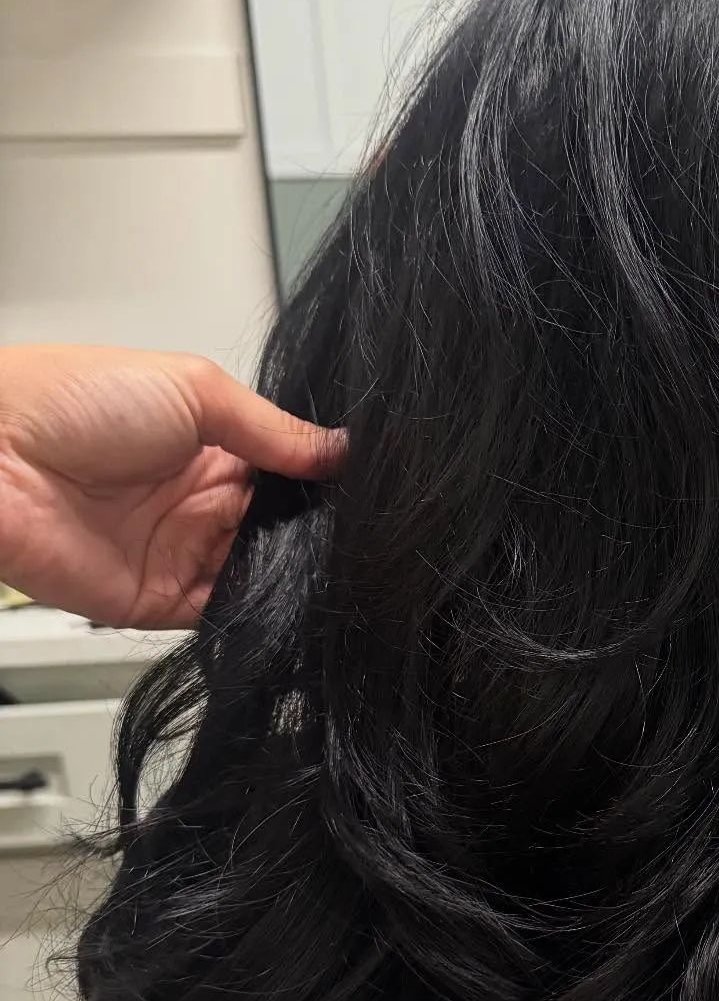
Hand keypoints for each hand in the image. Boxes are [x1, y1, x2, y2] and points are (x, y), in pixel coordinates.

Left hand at [0, 345, 342, 627]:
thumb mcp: (194, 388)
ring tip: (332, 559)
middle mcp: (200, 501)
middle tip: (357, 527)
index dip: (322, 480)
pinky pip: (222, 613)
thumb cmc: (71, 400)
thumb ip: (272, 429)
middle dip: (317, 529)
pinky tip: (289, 590)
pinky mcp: (159, 600)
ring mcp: (181, 552)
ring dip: (294, 570)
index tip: (364, 486)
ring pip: (262, 573)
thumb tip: (341, 451)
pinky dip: (256, 608)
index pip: (288, 473)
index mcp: (211, 446)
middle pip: (282, 527)